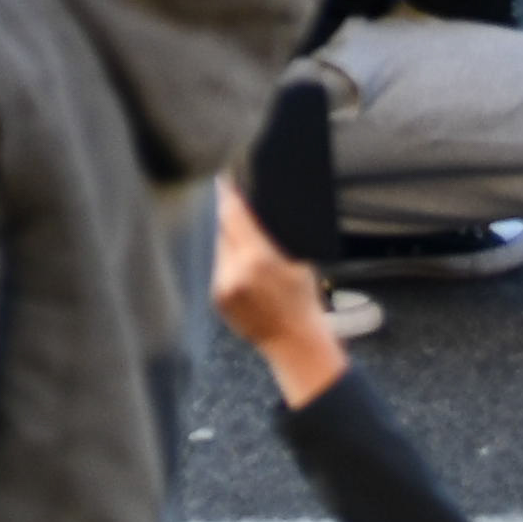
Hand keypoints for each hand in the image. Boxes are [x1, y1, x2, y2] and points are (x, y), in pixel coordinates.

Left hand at [202, 186, 352, 407]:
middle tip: (232, 201)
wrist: (296, 343)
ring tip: (239, 232)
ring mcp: (223, 287)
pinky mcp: (218, 299)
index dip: (228, 195)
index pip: (235, 216)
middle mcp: (235, 272)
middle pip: (223, 231)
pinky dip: (228, 263)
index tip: (223, 178)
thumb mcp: (298, 262)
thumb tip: (255, 211)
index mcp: (258, 259)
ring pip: (220, 250)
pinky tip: (239, 261)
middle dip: (228, 217)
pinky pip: (219, 270)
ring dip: (228, 240)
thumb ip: (274, 237)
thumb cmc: (304, 301)